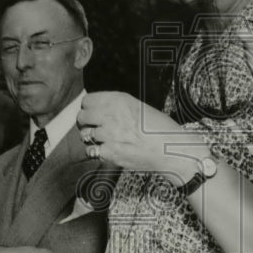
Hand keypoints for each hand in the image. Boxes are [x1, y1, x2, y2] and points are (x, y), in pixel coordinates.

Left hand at [77, 91, 196, 182]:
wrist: (171, 149)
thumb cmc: (160, 129)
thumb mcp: (139, 107)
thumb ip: (118, 106)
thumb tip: (99, 109)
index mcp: (119, 100)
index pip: (87, 100)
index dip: (88, 108)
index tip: (92, 113)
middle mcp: (112, 114)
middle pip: (81, 117)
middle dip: (85, 123)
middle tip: (93, 128)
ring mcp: (109, 134)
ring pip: (84, 135)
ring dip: (91, 139)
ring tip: (103, 141)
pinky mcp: (110, 152)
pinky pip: (91, 151)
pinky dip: (97, 152)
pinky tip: (108, 151)